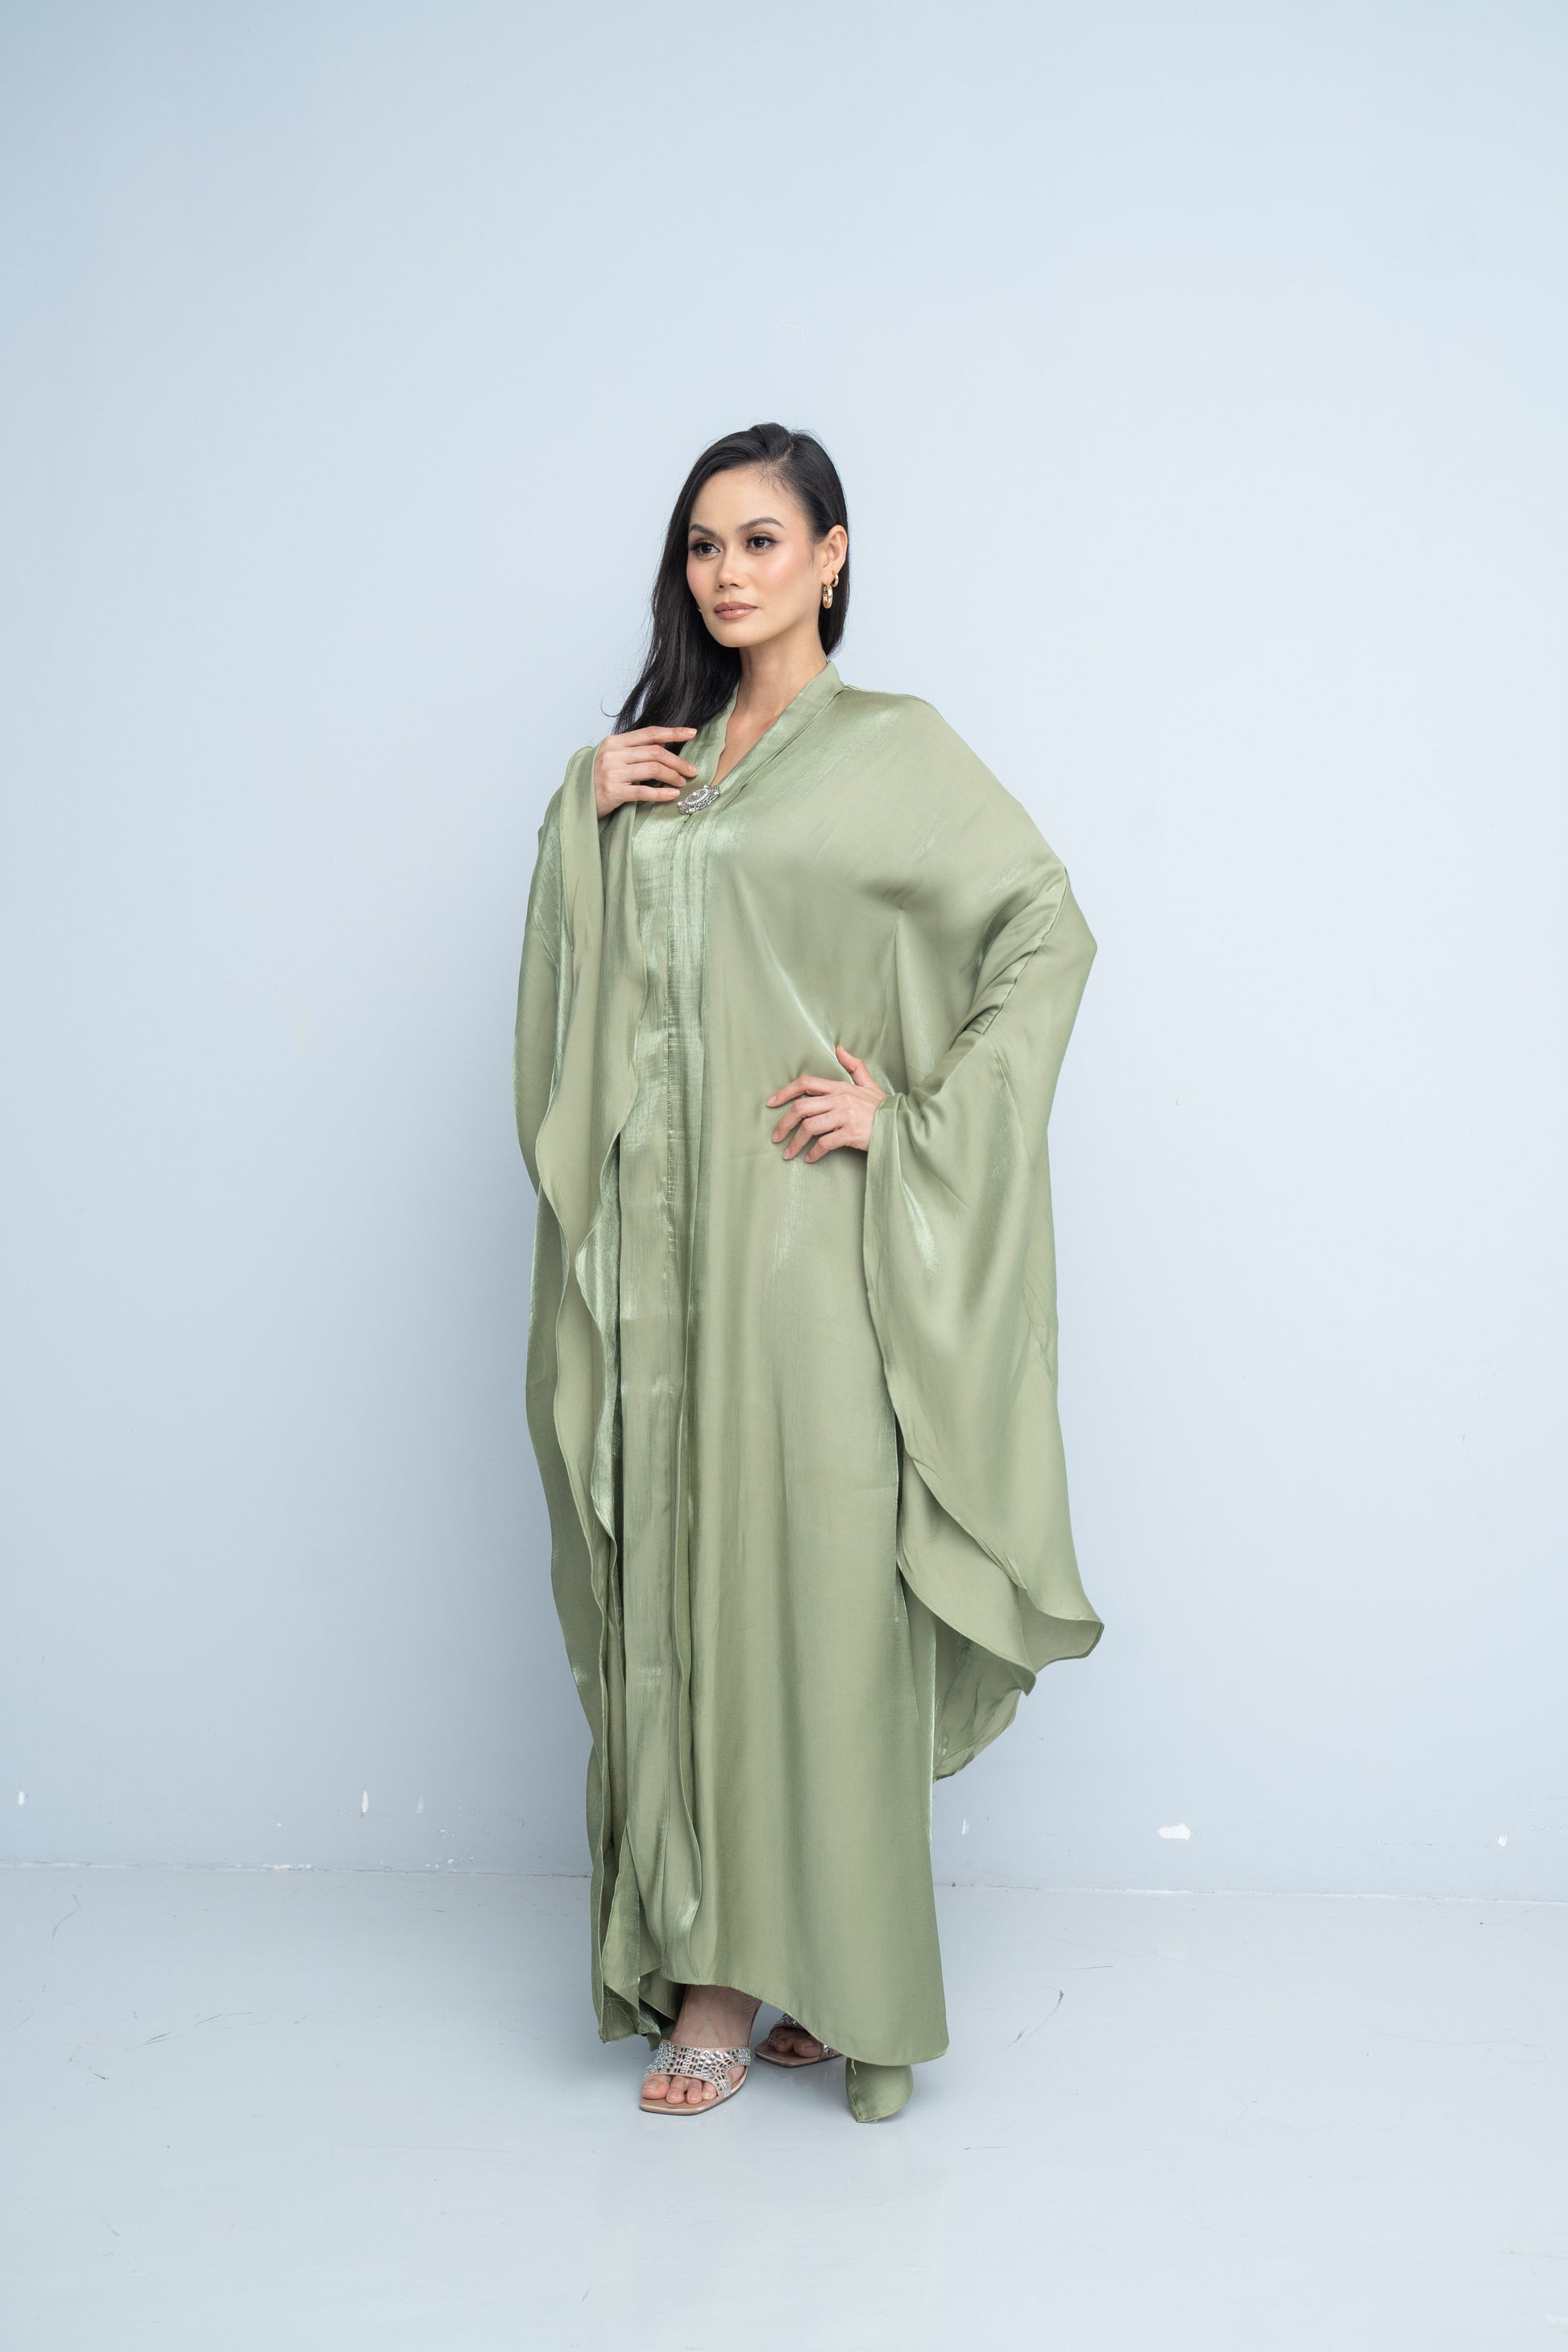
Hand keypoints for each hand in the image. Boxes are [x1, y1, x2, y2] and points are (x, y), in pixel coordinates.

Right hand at [593, 726, 698, 818]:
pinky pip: (643, 792)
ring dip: (672, 776)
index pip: (649, 733)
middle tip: (692, 770)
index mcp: (614, 742)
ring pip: (652, 770)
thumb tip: (663, 744)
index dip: (673, 732)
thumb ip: (634, 750)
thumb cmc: (598, 780)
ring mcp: (612, 773)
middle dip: (678, 761)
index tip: (691, 733)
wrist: (576, 802)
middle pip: (655, 752)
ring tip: (682, 782)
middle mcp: (612, 754)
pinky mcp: (613, 792)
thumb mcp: (613, 758)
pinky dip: (661, 793)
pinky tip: (673, 794)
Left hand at [767, 1047, 886, 1161]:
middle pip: (801, 1108)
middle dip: (784, 1123)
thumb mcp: (868, 1084)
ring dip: (795, 1143)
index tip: (771, 1104)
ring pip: (809, 1127)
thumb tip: (839, 1048)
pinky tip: (810, 1159)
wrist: (902, 1125)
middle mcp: (840, 1099)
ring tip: (789, 1153)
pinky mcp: (850, 1133)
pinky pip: (824, 1144)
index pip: (805, 1084)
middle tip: (776, 1137)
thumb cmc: (883, 1108)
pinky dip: (814, 1153)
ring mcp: (845, 1116)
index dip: (785, 1093)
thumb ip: (853, 1066)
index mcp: (840, 1087)